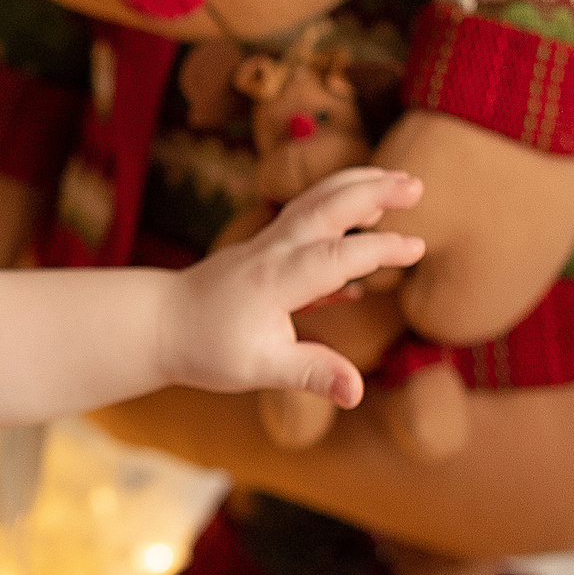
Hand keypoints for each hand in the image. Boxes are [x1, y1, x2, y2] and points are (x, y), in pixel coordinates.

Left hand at [161, 167, 426, 405]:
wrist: (156, 324)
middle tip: (417, 184)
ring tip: (396, 181)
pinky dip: (335, 209)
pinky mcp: (262, 248)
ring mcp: (265, 244)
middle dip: (371, 191)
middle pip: (324, 208)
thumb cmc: (205, 347)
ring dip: (355, 186)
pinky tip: (363, 223)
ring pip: (313, 203)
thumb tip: (356, 393)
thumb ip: (311, 374)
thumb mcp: (258, 369)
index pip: (335, 256)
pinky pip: (304, 220)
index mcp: (275, 280)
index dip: (378, 250)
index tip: (417, 248)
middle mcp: (272, 252)